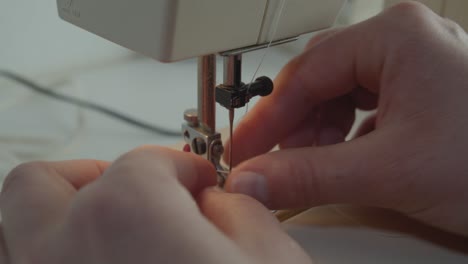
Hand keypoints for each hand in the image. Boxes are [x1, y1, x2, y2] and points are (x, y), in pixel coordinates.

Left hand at [0, 147, 310, 263]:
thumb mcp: (271, 256)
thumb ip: (242, 209)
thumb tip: (218, 200)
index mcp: (126, 216)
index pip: (148, 162)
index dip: (184, 169)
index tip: (201, 184)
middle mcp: (64, 253)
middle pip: (45, 184)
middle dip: (93, 177)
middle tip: (136, 191)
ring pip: (19, 230)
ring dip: (62, 216)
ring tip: (113, 228)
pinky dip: (58, 257)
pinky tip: (110, 262)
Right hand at [225, 2, 467, 236]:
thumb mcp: (389, 171)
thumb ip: (310, 176)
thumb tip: (255, 179)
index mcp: (395, 37)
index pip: (304, 74)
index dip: (266, 119)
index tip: (242, 151)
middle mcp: (402, 40)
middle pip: (317, 79)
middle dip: (290, 125)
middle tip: (267, 160)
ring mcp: (410, 62)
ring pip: (335, 91)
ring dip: (313, 131)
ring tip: (305, 163)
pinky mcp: (415, 86)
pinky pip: (358, 102)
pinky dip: (338, 132)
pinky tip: (337, 155)